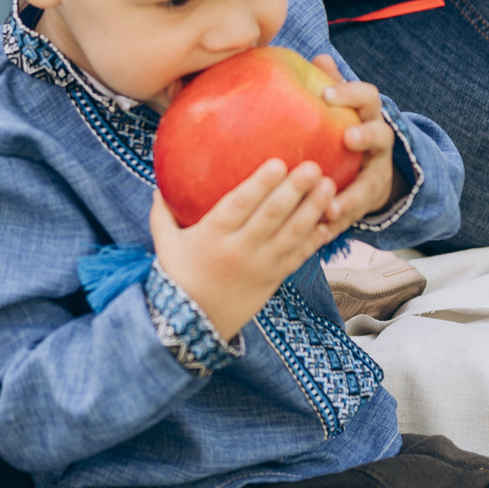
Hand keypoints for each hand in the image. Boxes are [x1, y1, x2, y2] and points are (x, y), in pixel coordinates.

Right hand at [146, 158, 337, 340]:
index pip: (239, 205)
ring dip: (312, 210)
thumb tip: (158, 185)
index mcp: (213, 236)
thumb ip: (162, 212)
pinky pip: (298, 257)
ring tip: (330, 187)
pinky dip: (315, 239)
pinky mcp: (273, 280)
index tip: (278, 163)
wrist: (192, 324)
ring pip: (291, 235)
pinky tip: (329, 222)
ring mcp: (260, 267)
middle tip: (313, 167)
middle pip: (272, 217)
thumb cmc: (177, 276)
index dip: (260, 184)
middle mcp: (239, 250)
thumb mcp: (164, 243)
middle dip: (294, 191)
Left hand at [311, 54, 398, 230]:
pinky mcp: (368, 202)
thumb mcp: (342, 107)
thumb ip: (331, 84)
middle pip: (380, 135)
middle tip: (348, 137)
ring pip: (371, 185)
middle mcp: (379, 143)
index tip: (326, 94)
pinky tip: (321, 229)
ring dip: (353, 196)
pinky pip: (357, 214)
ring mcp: (377, 174)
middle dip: (366, 135)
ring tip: (331, 207)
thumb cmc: (344, 129)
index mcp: (369, 115)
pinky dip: (340, 222)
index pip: (367, 96)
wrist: (371, 170)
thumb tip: (319, 56)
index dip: (350, 93)